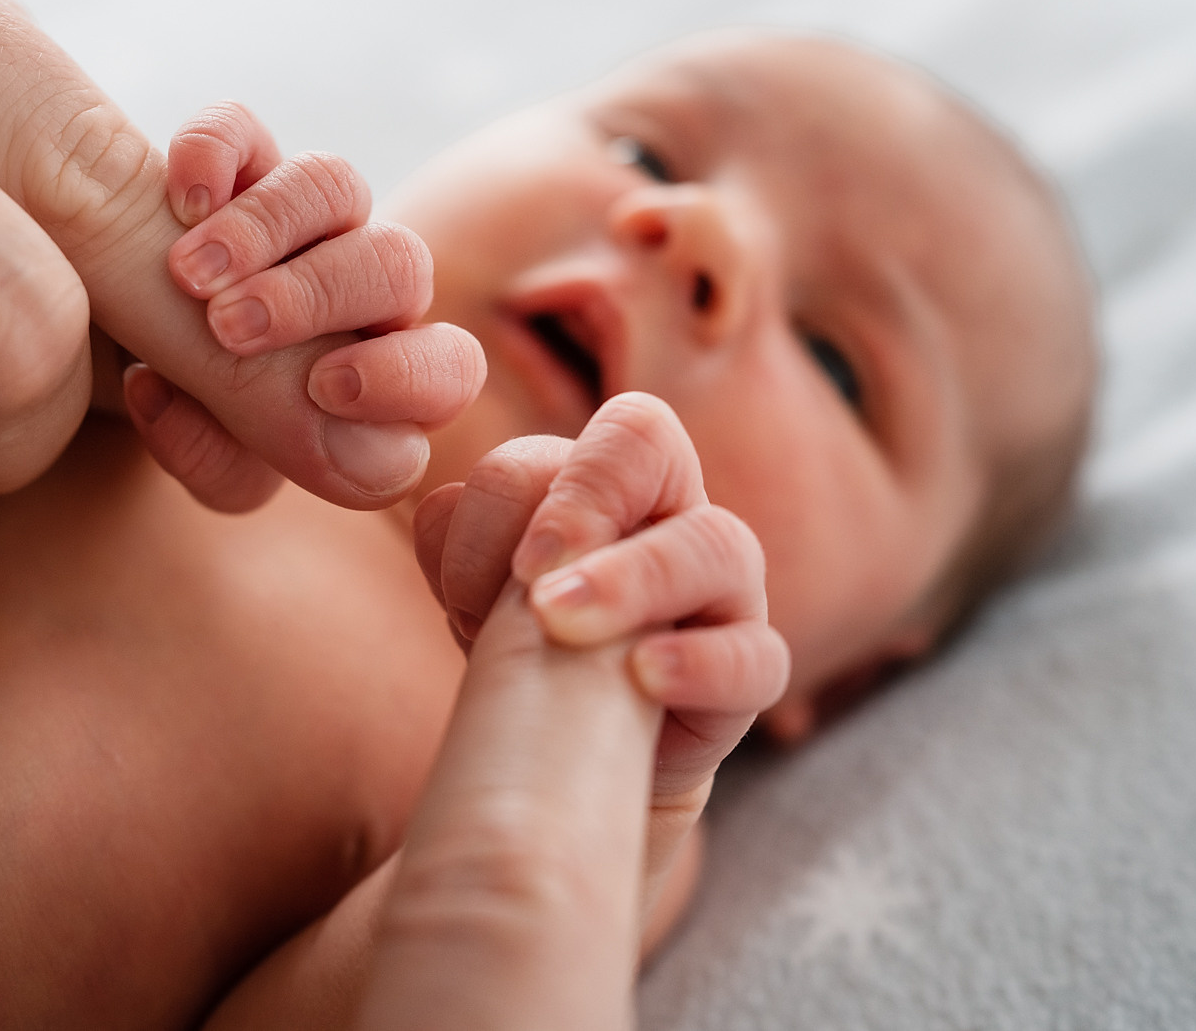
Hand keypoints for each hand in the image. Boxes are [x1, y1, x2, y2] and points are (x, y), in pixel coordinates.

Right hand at [120, 103, 485, 511]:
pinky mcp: (233, 158)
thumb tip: (364, 460)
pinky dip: (212, 153)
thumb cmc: (157, 400)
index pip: (448, 369)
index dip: (407, 376)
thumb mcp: (201, 440)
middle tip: (230, 327)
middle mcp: (351, 290)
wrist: (70, 343)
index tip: (326, 389)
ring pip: (337, 185)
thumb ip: (256, 453)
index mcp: (370, 373)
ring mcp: (295, 217)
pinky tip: (180, 199)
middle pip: (402, 265)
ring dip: (264, 227)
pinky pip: (242, 131)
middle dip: (318, 295)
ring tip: (185, 274)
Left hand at [413, 391, 789, 805]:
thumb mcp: (482, 595)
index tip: (508, 563)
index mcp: (618, 484)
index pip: (618, 426)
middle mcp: (678, 519)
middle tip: (527, 575)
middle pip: (659, 452)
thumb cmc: (530, 658)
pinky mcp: (746, 685)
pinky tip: (642, 679)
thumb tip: (439, 505)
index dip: (552, 476)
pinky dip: (699, 664)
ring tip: (558, 624)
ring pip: (718, 547)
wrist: (574, 769)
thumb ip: (459, 542)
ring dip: (632, 578)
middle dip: (586, 498)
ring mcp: (726, 596)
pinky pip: (755, 659)